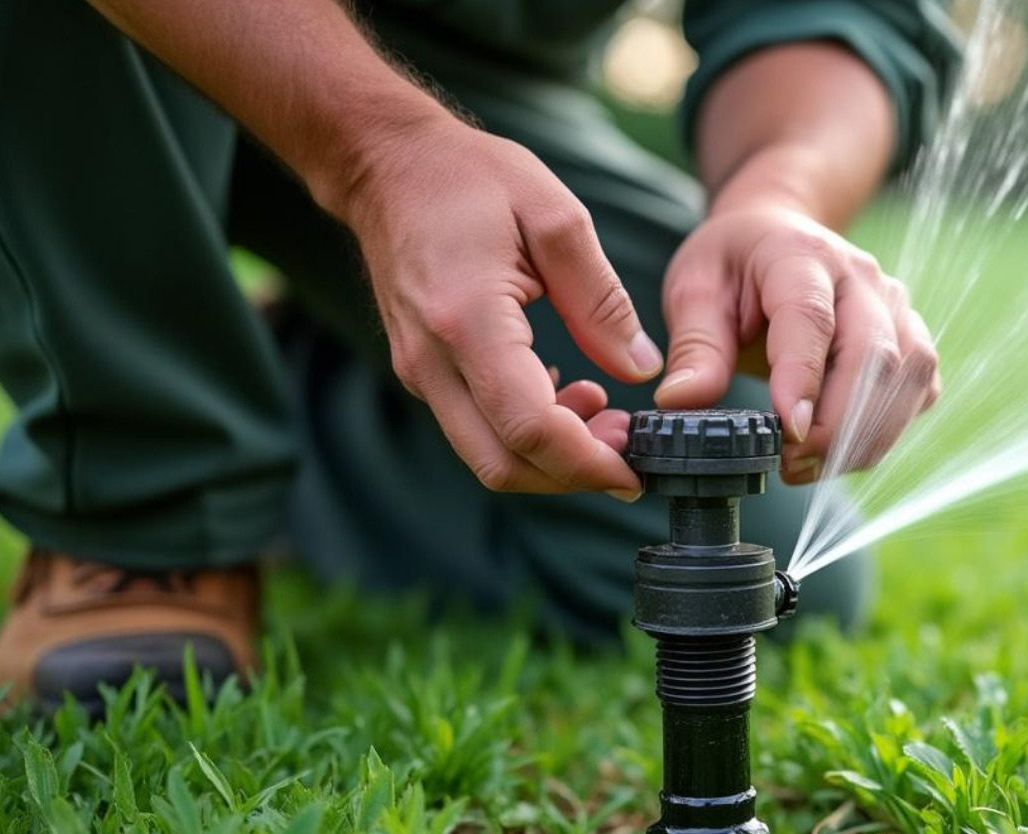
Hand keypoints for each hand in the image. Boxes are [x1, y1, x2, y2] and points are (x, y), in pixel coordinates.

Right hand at [338, 117, 660, 497]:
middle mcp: (432, 361)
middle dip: (573, 474)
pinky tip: (566, 394)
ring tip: (605, 411)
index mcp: (468, 321)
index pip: (529, 428)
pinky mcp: (421, 373)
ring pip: (488, 456)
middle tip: (628, 447)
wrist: (386, 165)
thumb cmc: (470, 178)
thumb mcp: (555, 218)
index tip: (636, 468)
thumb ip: (602, 301)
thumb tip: (642, 369)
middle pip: (504, 464)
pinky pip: (476, 430)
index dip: (588, 463)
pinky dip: (527, 435)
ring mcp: (419, 372)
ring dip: (552, 457)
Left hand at [655, 207, 938, 483]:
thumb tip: (681, 404)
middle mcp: (862, 278)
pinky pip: (920, 391)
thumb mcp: (694, 291)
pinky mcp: (910, 337)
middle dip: (836, 425)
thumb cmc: (734, 265)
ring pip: (908, 377)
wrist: (778, 233)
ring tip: (807, 467)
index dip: (804, 378)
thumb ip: (694, 348)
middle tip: (789, 465)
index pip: (811, 318)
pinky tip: (840, 453)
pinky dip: (888, 431)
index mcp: (800, 254)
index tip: (788, 432)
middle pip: (872, 355)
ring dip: (865, 437)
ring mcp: (895, 307)